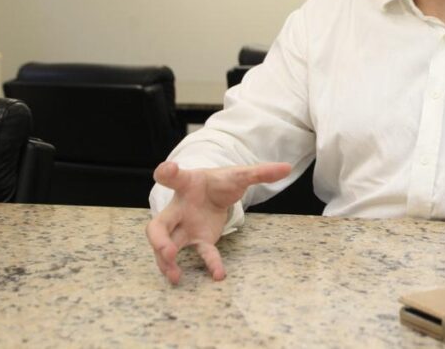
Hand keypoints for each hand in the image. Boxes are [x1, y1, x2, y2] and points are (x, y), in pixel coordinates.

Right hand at [146, 161, 291, 283]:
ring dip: (167, 262)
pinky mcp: (198, 239)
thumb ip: (260, 172)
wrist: (215, 192)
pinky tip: (218, 275)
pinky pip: (200, 253)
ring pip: (168, 245)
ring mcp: (185, 226)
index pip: (173, 177)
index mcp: (187, 184)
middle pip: (158, 225)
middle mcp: (179, 208)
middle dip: (158, 239)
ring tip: (175, 276)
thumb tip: (286, 167)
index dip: (168, 173)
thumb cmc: (219, 182)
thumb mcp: (239, 174)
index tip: (167, 170)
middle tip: (165, 251)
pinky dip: (208, 263)